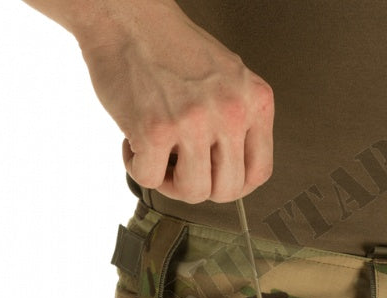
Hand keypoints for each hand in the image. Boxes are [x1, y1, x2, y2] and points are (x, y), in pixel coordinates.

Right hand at [76, 0, 273, 203]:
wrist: (127, 18)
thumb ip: (236, 118)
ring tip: (156, 156)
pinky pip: (149, 178)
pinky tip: (133, 142)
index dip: (233, 185)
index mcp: (254, 100)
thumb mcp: (227, 78)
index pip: (259, 172)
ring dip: (168, 182)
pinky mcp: (156, 129)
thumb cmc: (169, 45)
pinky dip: (135, 166)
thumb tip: (231, 165)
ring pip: (192, 191)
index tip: (214, 179)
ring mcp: (195, 122)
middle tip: (179, 168)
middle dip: (198, 186)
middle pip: (227, 190)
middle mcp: (231, 112)